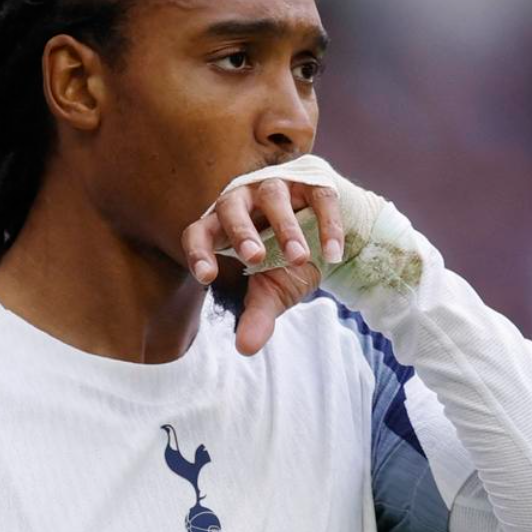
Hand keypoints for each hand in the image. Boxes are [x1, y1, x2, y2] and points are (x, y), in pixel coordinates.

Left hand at [182, 178, 346, 355]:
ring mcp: (278, 186)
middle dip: (241, 231)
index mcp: (223, 227)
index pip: (198, 232)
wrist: (326, 238)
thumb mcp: (272, 290)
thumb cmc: (285, 262)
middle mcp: (244, 200)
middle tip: (255, 258)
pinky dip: (327, 224)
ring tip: (300, 257)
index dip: (198, 252)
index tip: (207, 277)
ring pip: (273, 196)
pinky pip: (318, 197)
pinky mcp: (313, 183)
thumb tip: (245, 349)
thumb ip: (257, 315)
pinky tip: (334, 254)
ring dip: (285, 226)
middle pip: (230, 206)